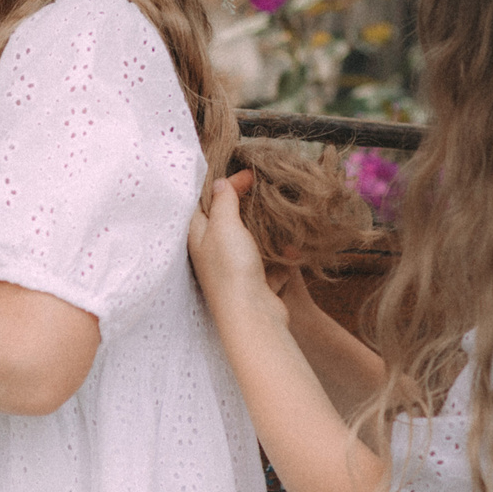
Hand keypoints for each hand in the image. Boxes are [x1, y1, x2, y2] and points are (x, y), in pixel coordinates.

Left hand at [188, 174, 283, 318]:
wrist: (251, 316)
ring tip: (284, 220)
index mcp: (199, 238)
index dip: (224, 185)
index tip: (249, 175)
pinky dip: (282, 259)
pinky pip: (271, 267)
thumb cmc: (232, 268)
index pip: (206, 203)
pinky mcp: (255, 286)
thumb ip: (223, 201)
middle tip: (266, 192)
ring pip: (252, 245)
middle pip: (229, 223)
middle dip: (247, 208)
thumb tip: (219, 182)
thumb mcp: (224, 225)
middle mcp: (213, 255)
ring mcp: (234, 272)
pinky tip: (293, 251)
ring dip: (269, 234)